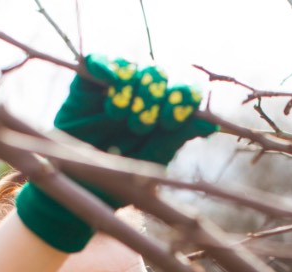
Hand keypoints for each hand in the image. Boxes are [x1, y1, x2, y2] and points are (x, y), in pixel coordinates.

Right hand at [17, 55, 217, 251]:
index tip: (172, 120)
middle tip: (143, 124)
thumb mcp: (153, 160)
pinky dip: (105, 65)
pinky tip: (109, 80)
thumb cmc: (121, 179)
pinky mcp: (84, 86)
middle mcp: (140, 95)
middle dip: (155, 96)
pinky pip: (96, 60)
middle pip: (157, 74)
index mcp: (162, 111)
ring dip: (131, 89)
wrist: (80, 190)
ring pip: (130, 68)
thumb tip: (210, 124)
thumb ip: (177, 138)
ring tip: (122, 117)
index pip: (180, 89)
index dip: (181, 97)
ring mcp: (112, 88)